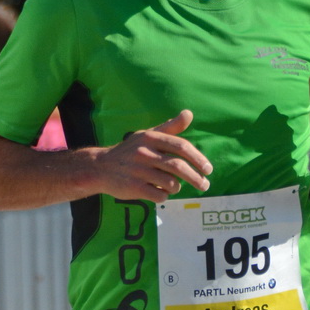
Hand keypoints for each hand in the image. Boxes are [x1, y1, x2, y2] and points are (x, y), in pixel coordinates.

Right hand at [92, 111, 210, 200]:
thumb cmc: (130, 151)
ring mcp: (138, 171)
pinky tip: (160, 193)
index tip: (208, 169)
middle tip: (205, 185)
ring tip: (174, 187)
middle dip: (196, 178)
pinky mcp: (134, 188)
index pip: (181, 147)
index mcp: (150, 138)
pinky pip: (159, 196)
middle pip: (178, 167)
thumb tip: (189, 113)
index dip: (198, 159)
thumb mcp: (147, 136)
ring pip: (171, 183)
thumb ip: (170, 127)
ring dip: (177, 187)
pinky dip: (164, 196)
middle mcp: (144, 153)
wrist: (101, 168)